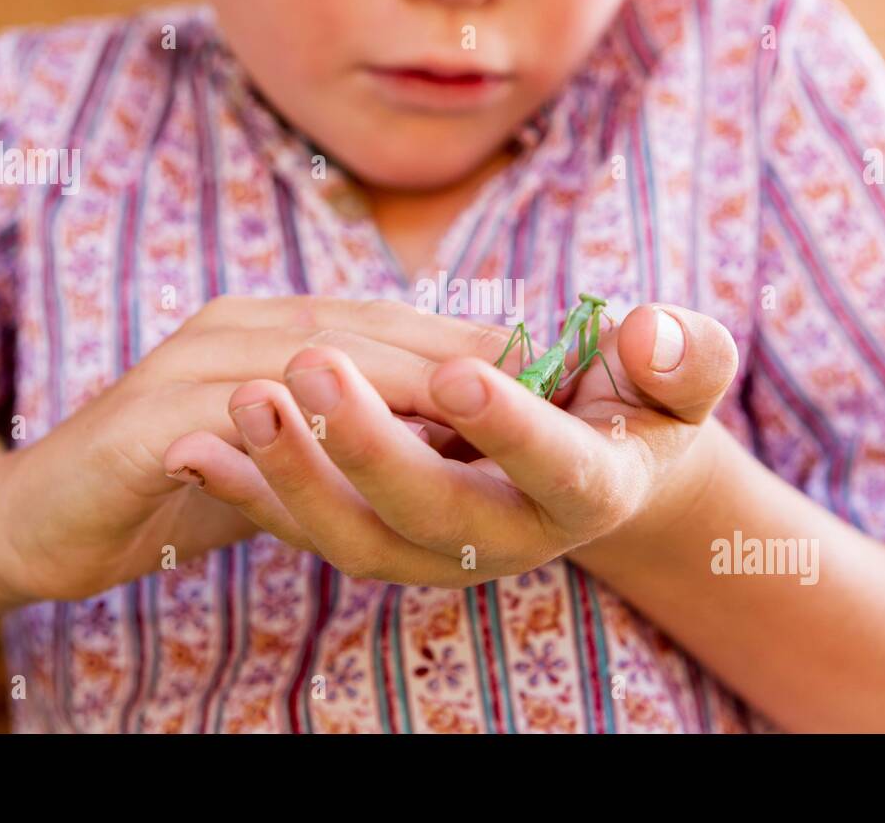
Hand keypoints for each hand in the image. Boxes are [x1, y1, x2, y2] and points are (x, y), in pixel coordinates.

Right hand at [0, 296, 514, 602]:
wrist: (41, 518)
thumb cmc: (174, 481)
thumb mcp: (275, 450)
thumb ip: (341, 430)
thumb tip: (443, 433)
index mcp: (269, 331)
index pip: (379, 324)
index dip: (459, 337)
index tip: (542, 358)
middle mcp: (233, 332)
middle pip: (355, 329)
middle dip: (446, 344)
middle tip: (532, 365)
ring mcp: (187, 370)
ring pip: (301, 359)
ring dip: (389, 372)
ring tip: (470, 389)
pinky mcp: (146, 424)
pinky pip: (229, 419)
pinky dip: (294, 426)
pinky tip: (349, 441)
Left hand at [190, 303, 737, 586]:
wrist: (598, 458)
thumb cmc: (641, 401)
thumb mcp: (683, 373)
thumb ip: (685, 356)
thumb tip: (648, 334)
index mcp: (591, 489)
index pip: (556, 469)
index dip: (511, 428)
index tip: (460, 373)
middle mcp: (511, 538)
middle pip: (434, 514)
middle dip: (370, 445)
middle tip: (312, 364)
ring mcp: (440, 550)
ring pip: (359, 540)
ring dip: (295, 475)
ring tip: (244, 397)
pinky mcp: (384, 539)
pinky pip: (311, 531)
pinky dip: (256, 494)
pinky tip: (200, 449)